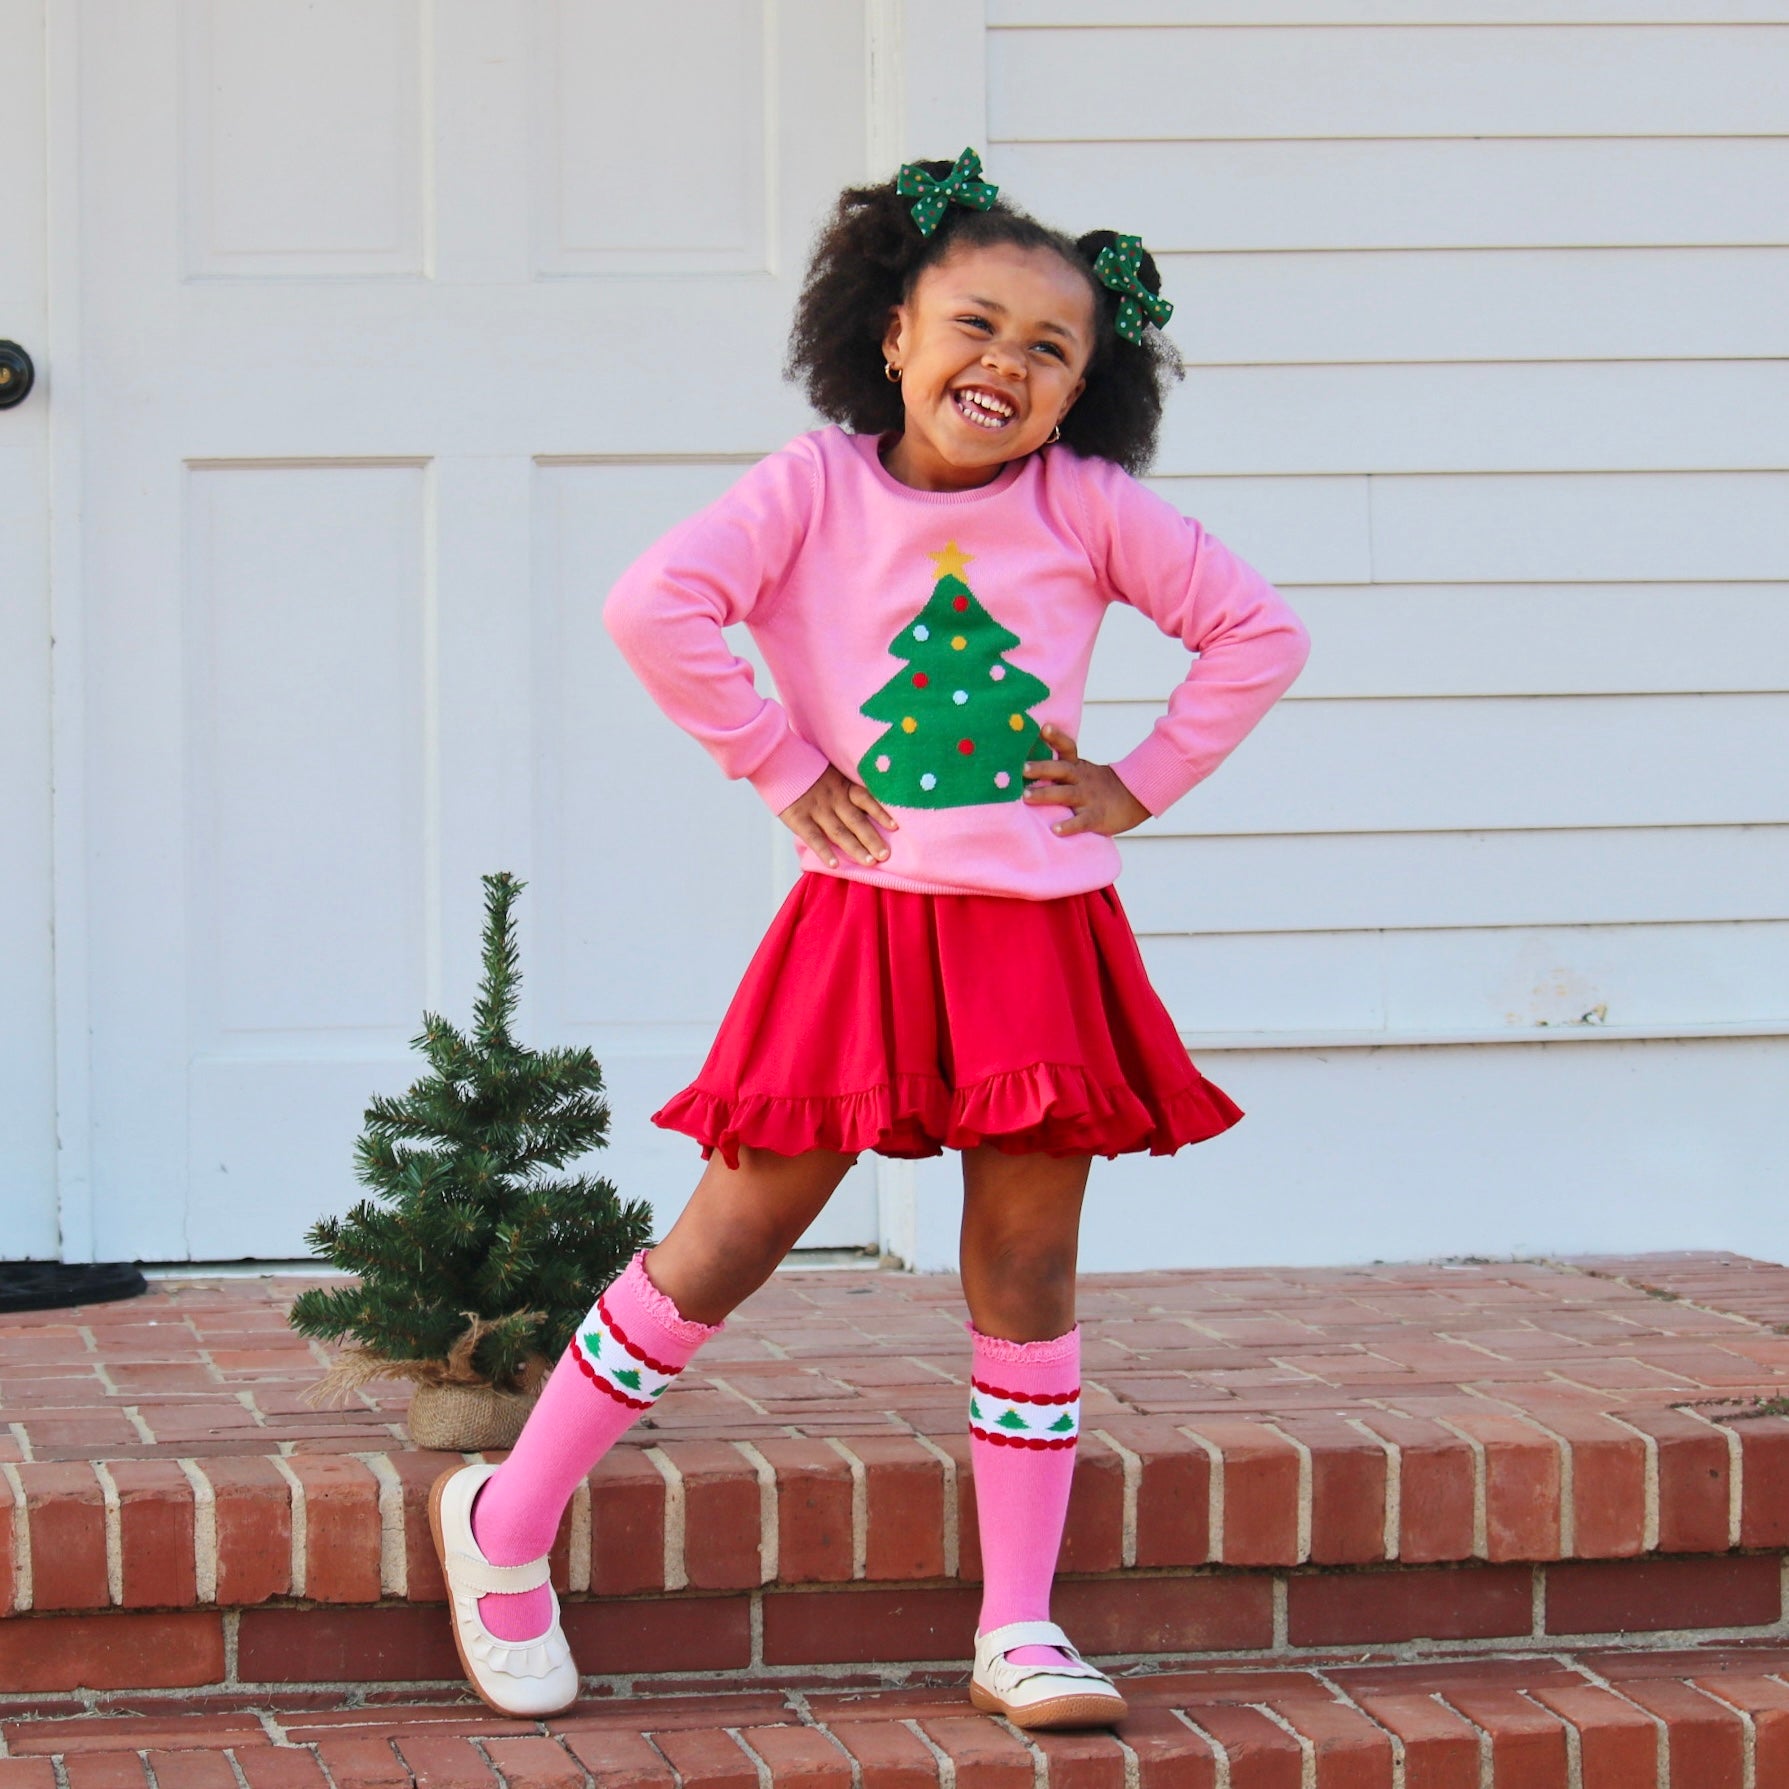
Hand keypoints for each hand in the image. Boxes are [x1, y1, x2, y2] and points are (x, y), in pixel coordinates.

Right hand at [779, 765, 897, 867]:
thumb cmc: (805, 767)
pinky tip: (834, 865)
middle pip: (856, 820)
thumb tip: (865, 801)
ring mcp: (816, 809)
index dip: (880, 812)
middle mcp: (832, 798)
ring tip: (869, 863)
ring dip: (855, 848)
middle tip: (886, 855)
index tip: (896, 827)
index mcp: (841, 786)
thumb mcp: (830, 771)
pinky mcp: (798, 817)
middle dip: (872, 838)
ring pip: (839, 832)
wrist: (776, 758)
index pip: (866, 799)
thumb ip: (844, 785)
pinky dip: (824, 851)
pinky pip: (813, 837)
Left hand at [1021, 723, 1150, 836]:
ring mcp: (1089, 798)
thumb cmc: (1098, 786)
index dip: (1056, 738)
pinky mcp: (1096, 817)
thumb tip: (1024, 764)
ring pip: (1066, 794)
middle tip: (1022, 768)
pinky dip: (1069, 826)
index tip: (1044, 728)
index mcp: (1077, 767)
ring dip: (1046, 794)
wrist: (1134, 799)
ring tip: (1026, 796)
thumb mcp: (1082, 771)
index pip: (1067, 748)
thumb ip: (1059, 769)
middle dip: (1041, 768)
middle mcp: (1082, 780)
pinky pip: (1082, 821)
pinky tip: (1055, 830)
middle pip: (1061, 770)